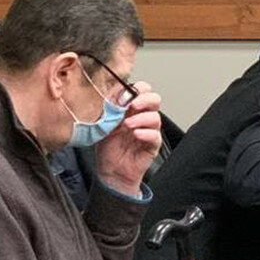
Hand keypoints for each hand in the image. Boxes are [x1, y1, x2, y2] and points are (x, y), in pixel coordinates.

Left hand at [95, 82, 162, 196]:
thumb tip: (114, 93)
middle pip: (155, 99)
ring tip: (127, 125)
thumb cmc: (107, 147)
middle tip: (132, 105)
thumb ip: (109, 107)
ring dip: (141, 118)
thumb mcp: (103, 123)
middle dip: (144, 99)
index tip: (124, 94)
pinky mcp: (153, 145)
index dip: (136, 89)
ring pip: (156, 117)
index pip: (142, 90)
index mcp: (131, 108)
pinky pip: (155, 135)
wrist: (110, 170)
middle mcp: (142, 117)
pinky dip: (146, 133)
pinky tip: (136, 135)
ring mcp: (149, 130)